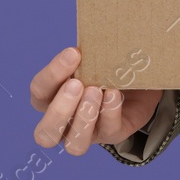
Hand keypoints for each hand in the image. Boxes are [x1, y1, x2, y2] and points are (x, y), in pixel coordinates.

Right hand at [29, 47, 163, 155]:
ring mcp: (87, 134)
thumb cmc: (106, 64)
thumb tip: (91, 34)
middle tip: (77, 84)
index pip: (39, 91)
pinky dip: (110, 113)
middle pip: (45, 134)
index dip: (53, 74)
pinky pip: (108, 132)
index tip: (74, 53)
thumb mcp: (93, 56)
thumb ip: (86, 53)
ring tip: (97, 91)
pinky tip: (114, 94)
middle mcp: (64, 122)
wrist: (140, 76)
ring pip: (74, 146)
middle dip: (60, 109)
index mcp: (51, 98)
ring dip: (84, 118)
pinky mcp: (112, 135)